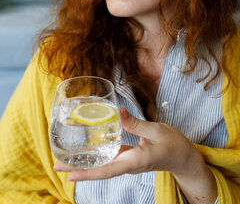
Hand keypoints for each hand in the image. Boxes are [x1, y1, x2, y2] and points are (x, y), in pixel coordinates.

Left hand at [54, 107, 198, 180]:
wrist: (183, 157)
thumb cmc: (173, 144)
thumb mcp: (157, 130)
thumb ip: (137, 123)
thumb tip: (119, 112)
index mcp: (135, 160)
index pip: (108, 169)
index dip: (88, 173)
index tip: (69, 174)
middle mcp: (128, 165)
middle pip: (100, 170)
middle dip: (78, 169)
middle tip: (57, 165)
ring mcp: (128, 162)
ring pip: (103, 166)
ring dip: (85, 164)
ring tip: (66, 159)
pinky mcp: (129, 157)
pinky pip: (110, 159)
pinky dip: (97, 156)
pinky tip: (88, 151)